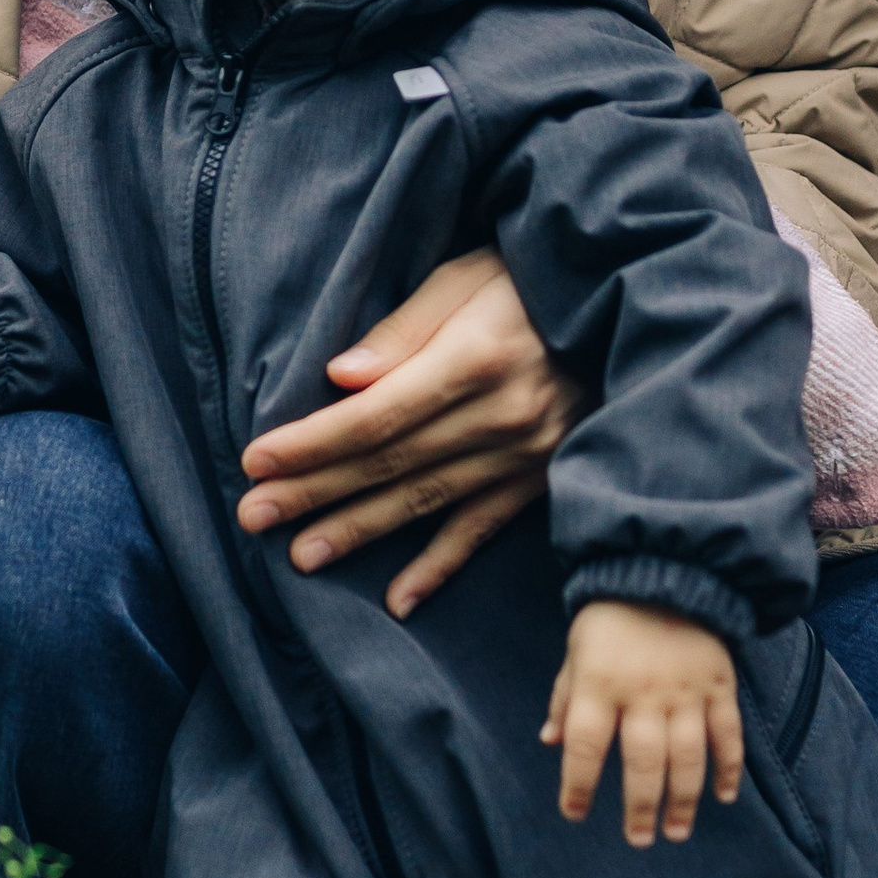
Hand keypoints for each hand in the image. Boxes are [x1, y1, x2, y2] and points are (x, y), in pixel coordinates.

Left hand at [235, 250, 582, 619]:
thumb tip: (340, 378)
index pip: (376, 415)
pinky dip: (439, 567)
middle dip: (314, 492)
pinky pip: (482, 530)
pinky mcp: (541, 481)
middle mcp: (502, 416)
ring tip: (300, 557)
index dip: (312, 442)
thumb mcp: (468, 276)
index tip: (256, 460)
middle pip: (389, 463)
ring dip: (359, 531)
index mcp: (475, 359)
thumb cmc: (529, 279)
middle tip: (251, 516)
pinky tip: (397, 601)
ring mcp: (525, 457)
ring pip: (425, 502)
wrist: (625, 307)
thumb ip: (405, 328)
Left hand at [542, 602, 743, 845]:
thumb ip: (565, 697)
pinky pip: (728, 733)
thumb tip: (550, 742)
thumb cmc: (610, 617)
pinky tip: (724, 796)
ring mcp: (685, 689)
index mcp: (599, 682)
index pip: (584, 744)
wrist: (665, 569)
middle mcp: (643, 691)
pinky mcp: (718, 683)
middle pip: (642, 761)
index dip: (577, 783)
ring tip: (676, 831)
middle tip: (639, 839)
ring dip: (683, 799)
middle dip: (640, 806)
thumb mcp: (576, 651)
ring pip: (687, 755)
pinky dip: (729, 767)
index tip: (574, 813)